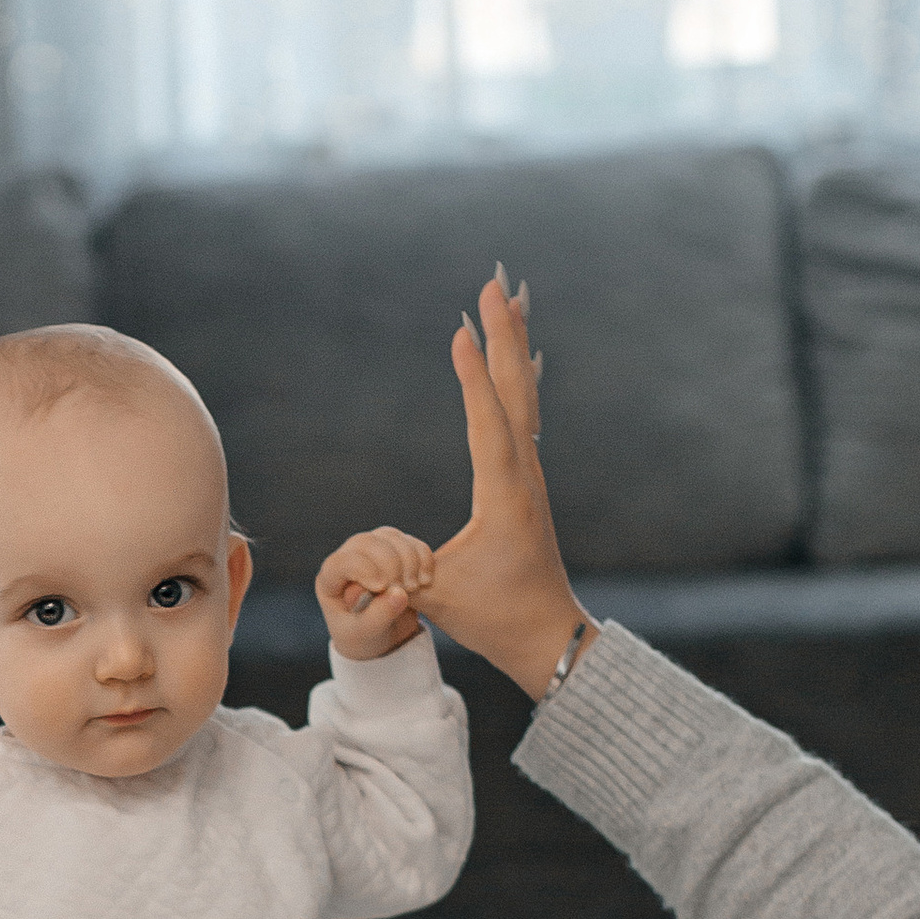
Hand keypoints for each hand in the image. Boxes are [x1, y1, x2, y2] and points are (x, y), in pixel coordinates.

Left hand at [317, 526, 435, 660]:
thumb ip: (378, 616)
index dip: (362, 569)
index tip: (381, 587)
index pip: (340, 562)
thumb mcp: (366, 634)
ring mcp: (372, 551)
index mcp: (331, 581)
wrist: (381, 637)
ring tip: (414, 588)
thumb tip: (399, 594)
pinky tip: (426, 580)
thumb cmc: (363, 637)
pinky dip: (423, 557)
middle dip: (390, 564)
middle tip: (404, 590)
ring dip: (408, 559)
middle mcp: (348, 559)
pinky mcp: (395, 551)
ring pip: (390, 537)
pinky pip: (411, 542)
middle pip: (367, 542)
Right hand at [412, 270, 592, 698]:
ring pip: (523, 396)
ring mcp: (530, 476)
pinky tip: (520, 355)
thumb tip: (373, 565)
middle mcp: (524, 476)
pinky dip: (518, 376)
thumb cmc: (491, 619)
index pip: (486, 426)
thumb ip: (405, 574)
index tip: (462, 331)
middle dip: (503, 334)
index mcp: (505, 498)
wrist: (546, 635)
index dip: (473, 378)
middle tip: (495, 283)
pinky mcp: (527, 481)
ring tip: (509, 298)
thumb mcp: (439, 598)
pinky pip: (524, 413)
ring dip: (514, 345)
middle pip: (515, 392)